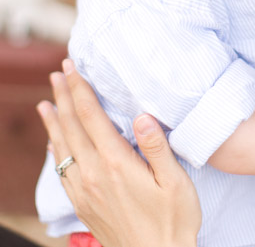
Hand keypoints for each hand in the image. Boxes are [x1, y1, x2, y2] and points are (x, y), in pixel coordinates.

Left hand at [37, 60, 200, 246]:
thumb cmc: (173, 220)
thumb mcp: (176, 182)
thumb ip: (157, 148)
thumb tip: (142, 116)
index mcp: (116, 163)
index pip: (90, 116)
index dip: (80, 89)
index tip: (72, 67)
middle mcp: (94, 174)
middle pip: (71, 126)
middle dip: (63, 96)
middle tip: (57, 73)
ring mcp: (85, 190)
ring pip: (62, 147)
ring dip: (53, 120)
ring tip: (46, 101)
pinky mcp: (83, 204)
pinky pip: (62, 171)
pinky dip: (54, 150)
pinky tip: (52, 143)